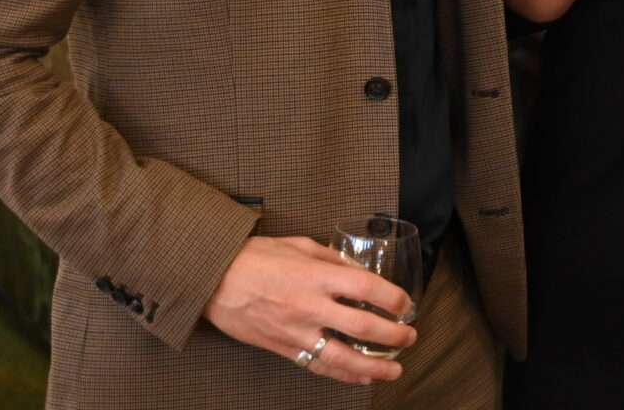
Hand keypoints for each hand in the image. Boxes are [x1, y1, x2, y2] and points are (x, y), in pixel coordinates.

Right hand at [202, 236, 416, 384]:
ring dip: (373, 366)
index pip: (365, 288)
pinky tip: (360, 378)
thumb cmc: (255, 257)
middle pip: (361, 326)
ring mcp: (295, 332)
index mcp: (316, 276)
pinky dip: (342, 375)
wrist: (213, 280)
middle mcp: (309, 306)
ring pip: (341, 357)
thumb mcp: (299, 245)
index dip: (391, 297)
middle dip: (392, 334)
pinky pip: (317, 365)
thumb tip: (359, 271)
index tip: (406, 304)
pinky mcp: (283, 348)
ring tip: (395, 369)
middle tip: (410, 336)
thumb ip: (332, 259)